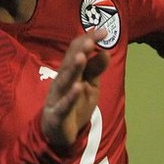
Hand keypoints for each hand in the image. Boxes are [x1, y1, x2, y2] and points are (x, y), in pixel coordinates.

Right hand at [41, 30, 110, 147]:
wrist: (58, 132)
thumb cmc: (74, 103)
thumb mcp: (89, 85)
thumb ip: (96, 69)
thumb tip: (106, 52)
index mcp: (70, 71)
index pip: (77, 51)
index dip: (89, 41)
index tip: (104, 31)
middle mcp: (62, 80)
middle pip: (69, 63)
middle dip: (80, 50)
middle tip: (91, 40)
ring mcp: (57, 97)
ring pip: (65, 81)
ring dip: (73, 68)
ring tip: (82, 56)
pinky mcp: (57, 114)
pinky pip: (64, 105)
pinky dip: (70, 96)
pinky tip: (78, 87)